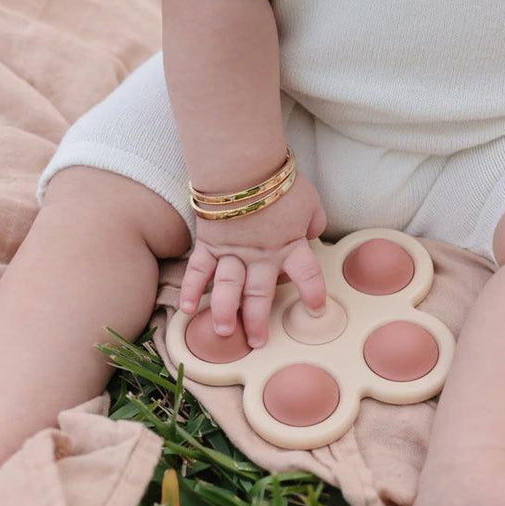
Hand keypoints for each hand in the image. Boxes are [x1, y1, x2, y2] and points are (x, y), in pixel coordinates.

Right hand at [178, 170, 327, 347]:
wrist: (242, 164)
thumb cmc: (277, 179)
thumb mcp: (308, 199)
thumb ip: (314, 220)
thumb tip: (313, 233)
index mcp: (289, 244)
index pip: (306, 275)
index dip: (312, 293)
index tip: (316, 309)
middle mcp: (261, 255)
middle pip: (260, 293)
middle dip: (259, 320)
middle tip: (257, 342)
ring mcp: (232, 250)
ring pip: (229, 288)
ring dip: (225, 312)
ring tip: (224, 332)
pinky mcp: (209, 242)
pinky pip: (199, 269)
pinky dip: (191, 289)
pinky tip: (187, 309)